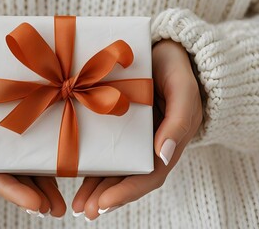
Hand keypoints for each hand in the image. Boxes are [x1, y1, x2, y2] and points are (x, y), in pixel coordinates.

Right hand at [0, 39, 65, 217]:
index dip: (9, 191)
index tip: (34, 204)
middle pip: (7, 176)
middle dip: (29, 197)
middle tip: (55, 211)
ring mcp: (4, 134)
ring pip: (21, 168)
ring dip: (40, 188)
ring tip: (60, 205)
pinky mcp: (21, 124)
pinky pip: (32, 149)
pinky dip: (44, 165)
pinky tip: (62, 175)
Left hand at [71, 39, 202, 220]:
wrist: (163, 47)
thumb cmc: (176, 68)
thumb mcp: (183, 90)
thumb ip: (179, 121)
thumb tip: (164, 155)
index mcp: (169, 141)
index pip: (150, 176)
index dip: (127, 192)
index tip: (104, 204)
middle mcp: (150, 143)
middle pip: (129, 178)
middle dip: (107, 197)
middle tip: (85, 211)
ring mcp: (133, 135)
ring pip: (115, 167)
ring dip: (97, 188)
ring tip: (78, 204)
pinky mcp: (117, 123)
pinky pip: (105, 146)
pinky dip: (92, 162)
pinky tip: (75, 172)